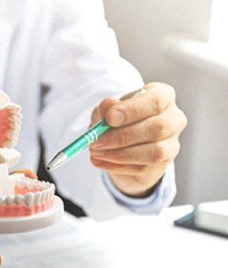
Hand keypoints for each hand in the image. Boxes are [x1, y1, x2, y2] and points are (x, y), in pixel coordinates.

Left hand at [90, 82, 186, 197]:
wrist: (128, 144)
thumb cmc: (121, 120)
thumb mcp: (110, 110)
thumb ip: (108, 107)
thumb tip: (107, 105)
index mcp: (163, 96)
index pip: (155, 101)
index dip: (132, 110)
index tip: (109, 117)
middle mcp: (174, 119)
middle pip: (156, 128)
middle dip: (122, 136)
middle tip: (96, 140)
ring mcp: (171, 144)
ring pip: (153, 152)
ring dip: (120, 154)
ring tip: (96, 152)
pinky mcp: (162, 164)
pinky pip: (142, 168)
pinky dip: (116, 166)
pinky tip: (100, 161)